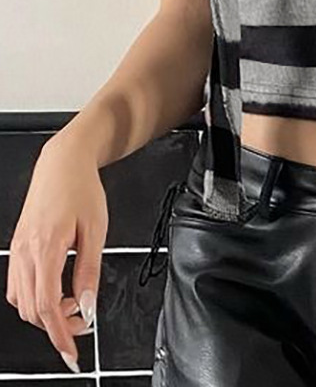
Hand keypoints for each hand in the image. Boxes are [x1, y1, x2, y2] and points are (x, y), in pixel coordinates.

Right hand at [5, 134, 107, 372]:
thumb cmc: (82, 190)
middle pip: (32, 309)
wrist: (63, 164)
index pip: (47, 306)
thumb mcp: (96, 230)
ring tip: (75, 304)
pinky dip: (35, 297)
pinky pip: (18, 285)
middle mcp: (25, 253)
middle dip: (56, 325)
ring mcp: (17, 252)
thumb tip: (87, 305)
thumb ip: (90, 270)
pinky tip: (57, 291)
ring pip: (21, 301)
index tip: (72, 352)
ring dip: (45, 312)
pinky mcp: (18, 248)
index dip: (59, 333)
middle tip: (82, 323)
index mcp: (45, 249)